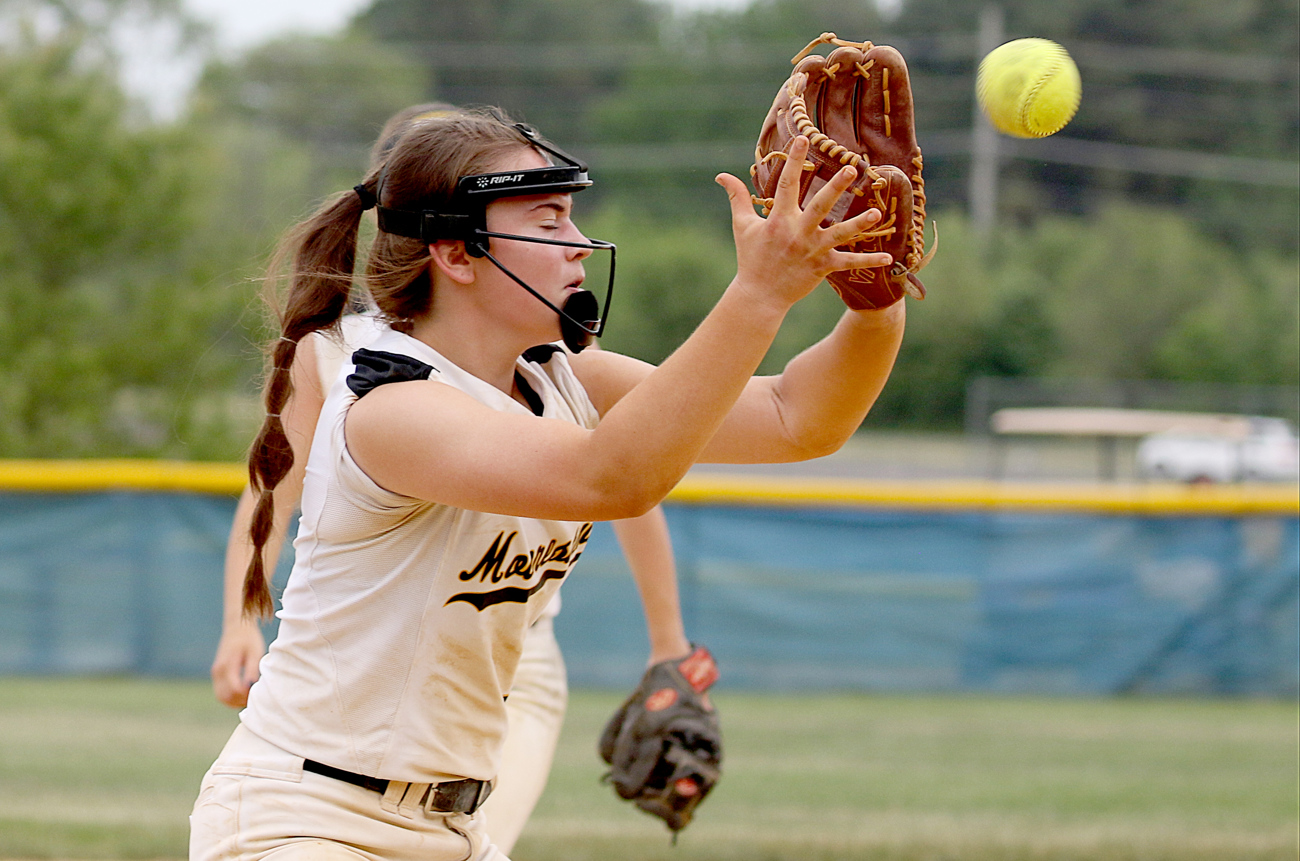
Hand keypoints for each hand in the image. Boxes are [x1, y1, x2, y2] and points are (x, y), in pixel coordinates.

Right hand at [210, 619, 265, 707]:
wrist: (237, 628)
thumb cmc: (249, 639)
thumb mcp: (255, 652)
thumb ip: (251, 670)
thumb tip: (251, 687)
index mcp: (227, 665)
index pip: (235, 689)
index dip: (247, 695)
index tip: (258, 693)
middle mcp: (218, 671)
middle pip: (226, 697)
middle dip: (241, 701)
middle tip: (255, 698)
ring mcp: (215, 673)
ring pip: (221, 697)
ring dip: (234, 702)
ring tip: (249, 697)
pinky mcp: (216, 675)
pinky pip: (220, 693)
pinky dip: (230, 698)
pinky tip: (243, 694)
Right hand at [715, 135, 892, 312]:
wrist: (759, 296)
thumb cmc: (751, 258)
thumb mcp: (742, 226)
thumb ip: (737, 198)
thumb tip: (722, 176)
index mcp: (778, 220)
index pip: (787, 184)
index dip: (795, 160)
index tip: (804, 139)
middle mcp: (797, 233)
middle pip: (820, 206)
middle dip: (836, 187)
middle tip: (852, 169)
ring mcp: (812, 251)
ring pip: (839, 234)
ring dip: (859, 224)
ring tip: (878, 213)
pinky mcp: (823, 267)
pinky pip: (849, 263)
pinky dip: (869, 261)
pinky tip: (889, 256)